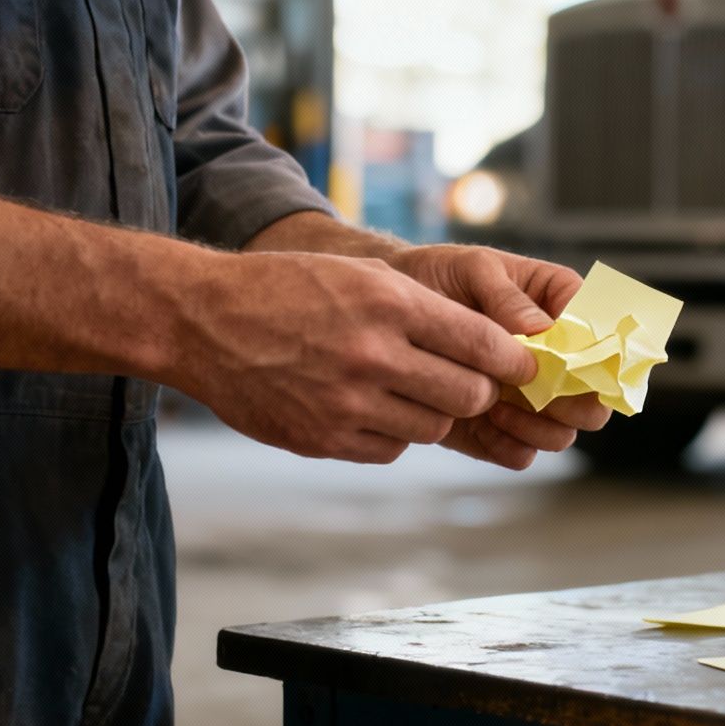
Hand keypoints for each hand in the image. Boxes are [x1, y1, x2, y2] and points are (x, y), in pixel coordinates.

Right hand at [173, 250, 539, 462]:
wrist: (203, 321)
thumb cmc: (289, 289)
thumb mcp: (362, 276)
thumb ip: (426, 309)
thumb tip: (493, 347)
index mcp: (389, 304)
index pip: (483, 345)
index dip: (512, 360)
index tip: (521, 366)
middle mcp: (373, 356)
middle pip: (468, 395)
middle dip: (477, 391)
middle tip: (469, 382)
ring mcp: (346, 404)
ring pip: (434, 427)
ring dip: (433, 412)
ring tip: (409, 389)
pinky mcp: (323, 440)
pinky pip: (391, 449)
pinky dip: (392, 433)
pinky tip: (371, 407)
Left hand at [389, 245, 614, 467]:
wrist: (389, 312)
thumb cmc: (439, 276)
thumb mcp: (474, 268)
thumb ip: (508, 297)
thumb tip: (541, 331)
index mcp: (564, 307)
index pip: (607, 338)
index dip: (599, 357)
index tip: (567, 360)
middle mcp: (558, 359)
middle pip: (596, 400)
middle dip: (571, 402)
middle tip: (534, 391)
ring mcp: (531, 398)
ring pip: (563, 434)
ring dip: (537, 427)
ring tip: (496, 405)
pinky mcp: (500, 429)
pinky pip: (522, 455)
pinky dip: (510, 446)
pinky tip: (483, 421)